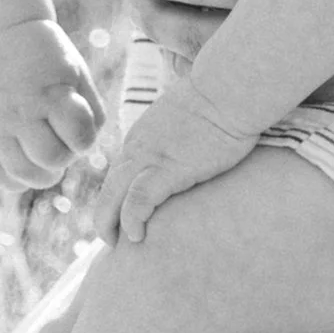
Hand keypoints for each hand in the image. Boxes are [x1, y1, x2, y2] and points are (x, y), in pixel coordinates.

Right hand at [0, 17, 103, 189]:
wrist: (2, 36)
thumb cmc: (50, 59)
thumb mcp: (78, 75)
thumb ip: (91, 113)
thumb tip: (84, 150)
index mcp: (51, 93)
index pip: (80, 138)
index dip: (86, 139)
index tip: (81, 127)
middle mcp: (20, 111)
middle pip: (51, 160)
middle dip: (66, 158)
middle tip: (64, 142)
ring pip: (22, 173)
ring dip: (44, 174)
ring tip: (49, 161)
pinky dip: (17, 180)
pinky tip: (28, 165)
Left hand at [91, 82, 259, 238]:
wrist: (230, 89)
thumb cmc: (221, 101)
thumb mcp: (190, 119)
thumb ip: (180, 136)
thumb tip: (192, 149)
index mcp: (142, 137)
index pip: (119, 174)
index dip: (117, 199)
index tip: (123, 219)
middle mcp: (138, 147)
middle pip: (108, 188)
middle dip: (104, 216)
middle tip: (111, 239)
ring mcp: (150, 158)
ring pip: (113, 196)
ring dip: (108, 223)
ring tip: (117, 243)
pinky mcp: (168, 169)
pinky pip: (137, 202)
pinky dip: (131, 220)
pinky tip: (137, 236)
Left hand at [132, 0, 333, 103]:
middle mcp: (305, 29)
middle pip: (210, 33)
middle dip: (165, 21)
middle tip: (134, 8)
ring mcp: (326, 71)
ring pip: (238, 75)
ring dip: (192, 62)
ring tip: (159, 47)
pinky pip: (282, 99)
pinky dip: (244, 95)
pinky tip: (222, 94)